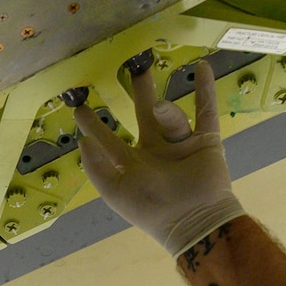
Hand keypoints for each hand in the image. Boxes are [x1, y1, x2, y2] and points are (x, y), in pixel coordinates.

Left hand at [74, 54, 242, 254]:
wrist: (193, 220)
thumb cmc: (150, 209)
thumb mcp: (115, 191)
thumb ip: (96, 168)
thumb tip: (82, 140)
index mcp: (134, 163)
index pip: (110, 139)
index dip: (94, 124)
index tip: (79, 106)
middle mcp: (156, 150)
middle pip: (145, 113)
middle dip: (140, 91)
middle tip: (135, 65)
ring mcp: (181, 145)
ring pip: (172, 116)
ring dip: (167, 110)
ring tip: (162, 108)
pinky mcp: (206, 141)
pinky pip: (206, 112)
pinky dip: (205, 90)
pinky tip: (202, 68)